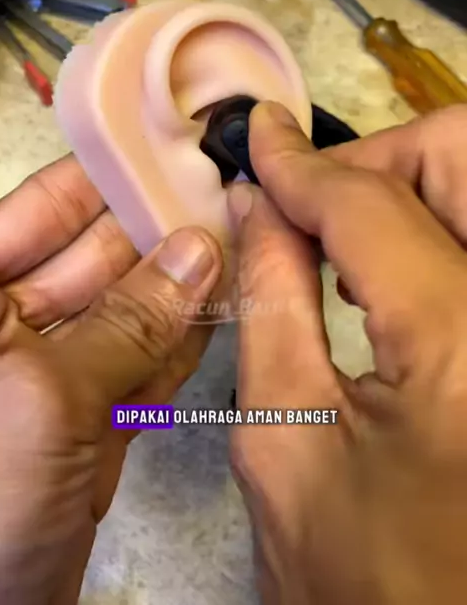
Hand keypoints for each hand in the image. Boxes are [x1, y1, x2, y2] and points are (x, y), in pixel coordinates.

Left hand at [0, 155, 221, 604]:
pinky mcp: (84, 421)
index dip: (104, 175)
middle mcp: (1, 323)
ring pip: (123, 310)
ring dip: (179, 285)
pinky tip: (223, 307)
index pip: (38, 208)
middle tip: (227, 196)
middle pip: (90, 255)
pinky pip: (137, 365)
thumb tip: (198, 251)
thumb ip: (128, 321)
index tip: (171, 146)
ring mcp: (48, 374)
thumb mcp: (45, 396)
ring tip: (241, 244)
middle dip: (157, 231)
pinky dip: (178, 342)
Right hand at [228, 102, 466, 604]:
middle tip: (315, 200)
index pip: (371, 205)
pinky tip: (397, 270)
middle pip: (462, 155)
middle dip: (381, 160)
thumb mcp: (288, 439)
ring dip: (417, 186)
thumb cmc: (364, 576)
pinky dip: (443, 226)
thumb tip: (257, 204)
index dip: (302, 167)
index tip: (259, 142)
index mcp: (463, 343)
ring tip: (348, 234)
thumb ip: (270, 299)